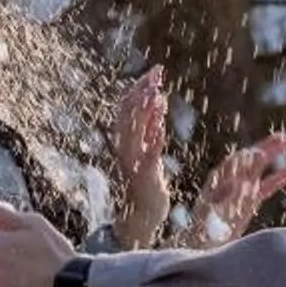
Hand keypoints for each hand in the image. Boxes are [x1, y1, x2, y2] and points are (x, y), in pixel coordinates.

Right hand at [108, 68, 170, 247]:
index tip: (153, 72)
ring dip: (145, 112)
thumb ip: (152, 125)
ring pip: (135, 132)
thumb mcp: (150, 147)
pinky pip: (148, 156)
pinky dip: (153, 141)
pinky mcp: (145, 176)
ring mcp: (133, 162)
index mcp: (124, 140)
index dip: (138, 88)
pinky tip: (161, 128)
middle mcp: (125, 148)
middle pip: (129, 114)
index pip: (126, 107)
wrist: (143, 214)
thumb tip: (157, 99)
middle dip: (142, 91)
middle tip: (157, 74)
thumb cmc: (147, 179)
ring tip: (156, 94)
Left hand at [190, 134, 285, 244]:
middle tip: (284, 137)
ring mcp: (243, 188)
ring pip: (262, 167)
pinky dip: (284, 175)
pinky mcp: (252, 199)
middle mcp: (231, 179)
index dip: (249, 158)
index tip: (260, 154)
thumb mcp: (210, 213)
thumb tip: (239, 182)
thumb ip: (224, 197)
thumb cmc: (203, 231)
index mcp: (218, 179)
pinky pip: (271, 184)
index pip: (236, 163)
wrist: (205, 247)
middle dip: (266, 147)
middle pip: (251, 158)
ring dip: (275, 153)